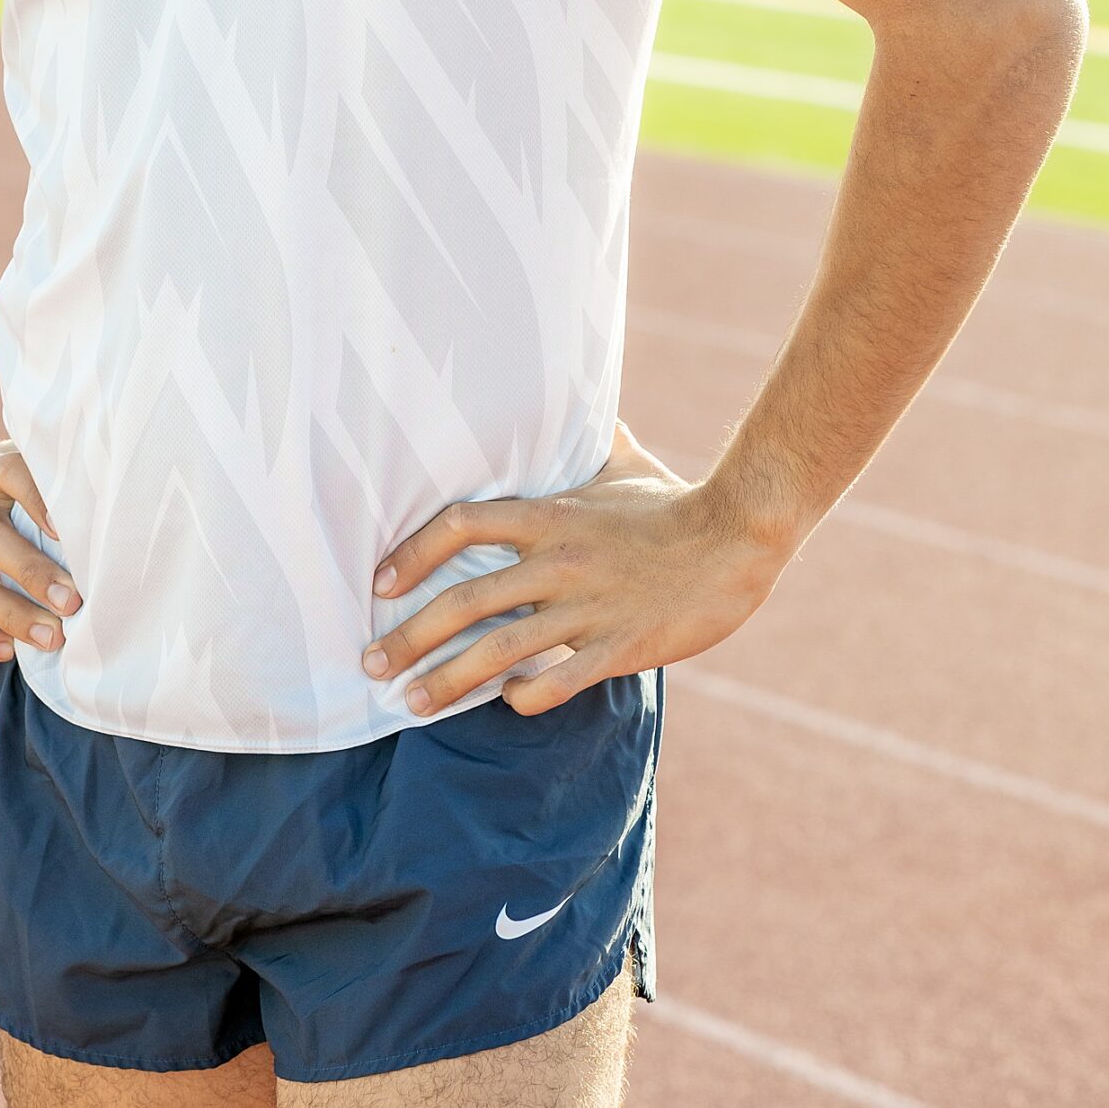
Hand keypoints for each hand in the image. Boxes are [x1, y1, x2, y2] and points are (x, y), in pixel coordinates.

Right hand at [0, 439, 81, 662]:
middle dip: (34, 574)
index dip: (38, 499)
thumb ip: (51, 482)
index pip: (12, 474)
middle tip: (74, 603)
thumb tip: (115, 511)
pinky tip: (7, 651)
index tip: (66, 529)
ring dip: (10, 615)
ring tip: (53, 638)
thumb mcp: (12, 465)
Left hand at [361, 419, 785, 716]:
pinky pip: (559, 680)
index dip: (411, 552)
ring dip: (448, 680)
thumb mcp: (622, 462)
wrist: (738, 536)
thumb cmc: (674, 501)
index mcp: (549, 516)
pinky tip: (505, 704)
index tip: (378, 582)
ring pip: (500, 651)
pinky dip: (524, 696)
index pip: (460, 525)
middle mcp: (557, 562)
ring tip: (410, 703)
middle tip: (370, 662)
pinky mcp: (620, 647)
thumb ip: (585, 441)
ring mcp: (587, 608)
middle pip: (465, 600)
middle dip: (409, 636)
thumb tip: (572, 402)